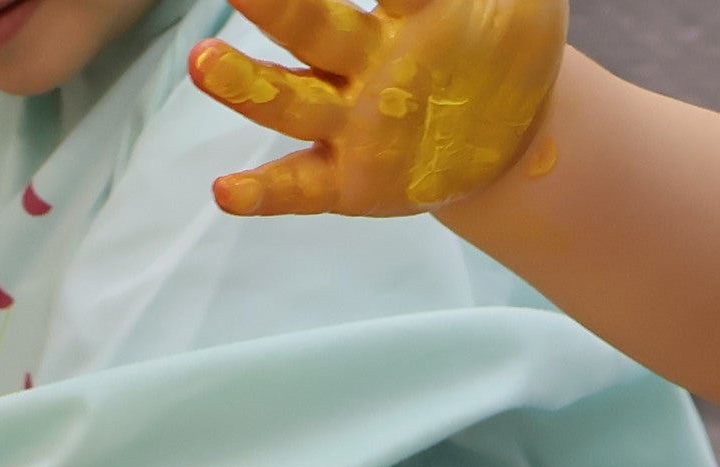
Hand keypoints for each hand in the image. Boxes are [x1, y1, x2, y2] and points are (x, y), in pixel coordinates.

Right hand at [194, 0, 569, 217]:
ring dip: (245, 85)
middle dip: (273, 2)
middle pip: (310, 28)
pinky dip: (260, 193)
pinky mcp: (349, 181)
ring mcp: (352, 121)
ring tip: (201, 61)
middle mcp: (365, 61)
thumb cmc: (508, 42)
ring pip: (292, 101)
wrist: (517, 130)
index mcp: (410, 9)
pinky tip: (226, 191)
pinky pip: (298, 188)